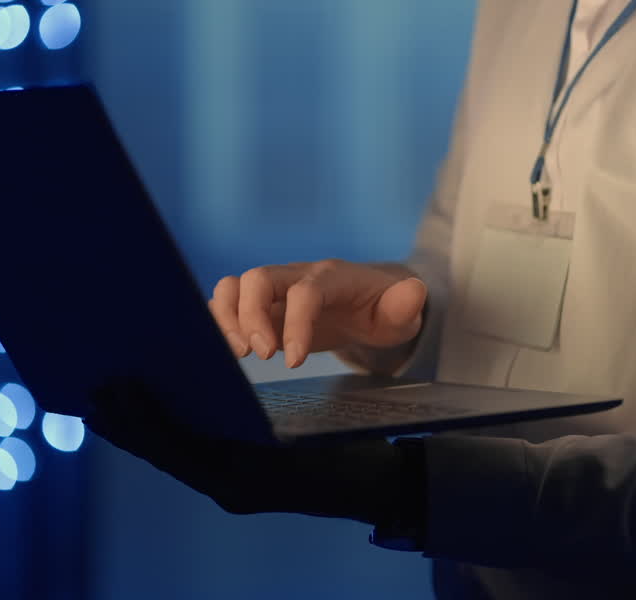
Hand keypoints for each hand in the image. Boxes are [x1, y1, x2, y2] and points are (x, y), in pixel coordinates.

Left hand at [85, 380, 400, 522]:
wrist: (377, 486)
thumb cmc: (348, 457)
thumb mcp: (302, 439)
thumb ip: (251, 430)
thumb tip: (200, 413)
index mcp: (239, 478)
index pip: (175, 448)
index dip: (141, 420)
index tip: (113, 391)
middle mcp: (229, 488)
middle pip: (166, 454)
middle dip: (129, 427)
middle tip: (93, 397)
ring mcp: (232, 488)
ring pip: (174, 458)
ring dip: (142, 433)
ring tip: (109, 407)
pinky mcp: (238, 481)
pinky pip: (192, 458)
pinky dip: (167, 438)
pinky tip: (155, 419)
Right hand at [209, 260, 426, 368]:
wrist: (369, 303)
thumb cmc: (383, 309)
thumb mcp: (402, 312)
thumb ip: (405, 305)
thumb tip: (414, 292)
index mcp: (333, 277)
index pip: (306, 292)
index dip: (294, 324)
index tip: (293, 361)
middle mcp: (299, 275)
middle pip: (260, 278)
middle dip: (251, 316)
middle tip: (261, 355)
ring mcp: (277, 288)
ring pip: (236, 285)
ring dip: (228, 317)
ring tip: (238, 352)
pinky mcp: (263, 304)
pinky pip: (230, 301)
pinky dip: (221, 321)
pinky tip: (232, 348)